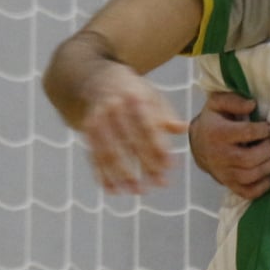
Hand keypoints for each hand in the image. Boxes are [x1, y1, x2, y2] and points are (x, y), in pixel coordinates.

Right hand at [77, 64, 188, 194]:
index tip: (170, 166)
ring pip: (110, 152)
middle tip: (159, 184)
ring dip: (123, 175)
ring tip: (137, 191)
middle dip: (145, 165)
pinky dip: (102, 174)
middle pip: (130, 142)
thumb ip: (165, 113)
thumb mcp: (151, 95)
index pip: (147, 126)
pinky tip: (112, 190)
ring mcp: (98, 119)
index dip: (158, 147)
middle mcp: (113, 107)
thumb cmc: (132, 91)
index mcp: (134, 97)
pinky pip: (94, 155)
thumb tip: (183, 129)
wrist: (95, 78)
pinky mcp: (87, 131)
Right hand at [188, 90, 269, 199]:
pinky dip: (262, 187)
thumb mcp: (217, 103)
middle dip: (266, 150)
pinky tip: (266, 175)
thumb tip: (252, 105)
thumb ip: (234, 100)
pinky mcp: (228, 184)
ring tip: (268, 157)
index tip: (266, 127)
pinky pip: (247, 192)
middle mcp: (219, 155)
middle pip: (249, 159)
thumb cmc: (213, 120)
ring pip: (249, 176)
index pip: (247, 133)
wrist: (198, 143)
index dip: (263, 129)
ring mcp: (223, 173)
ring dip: (266, 167)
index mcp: (217, 133)